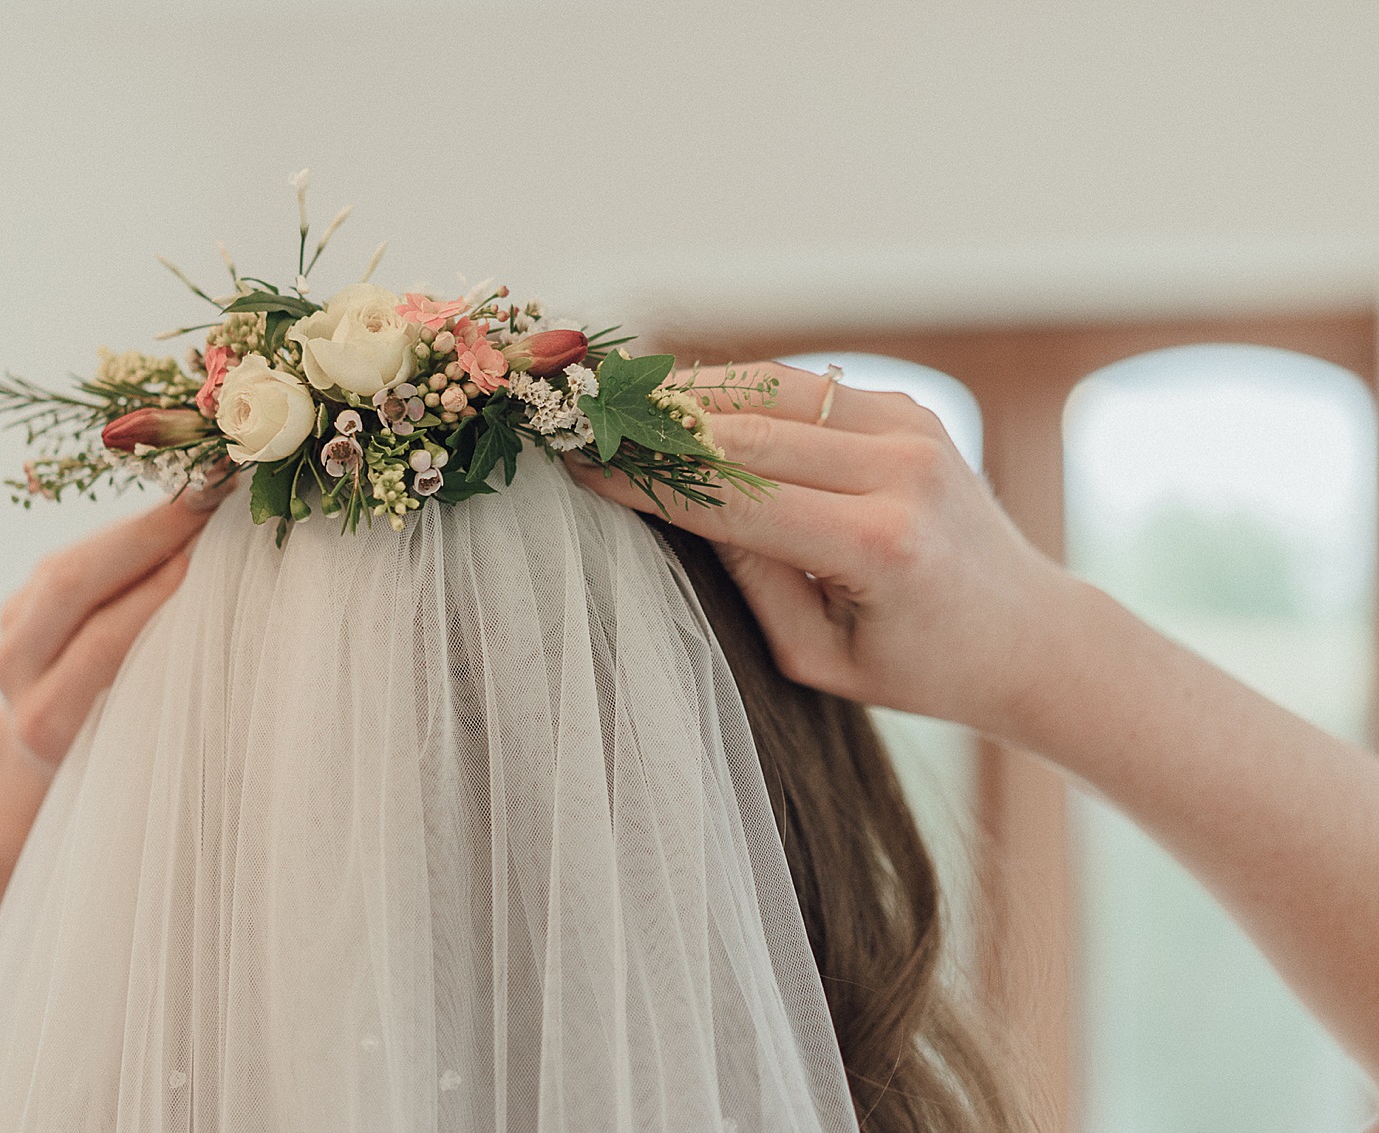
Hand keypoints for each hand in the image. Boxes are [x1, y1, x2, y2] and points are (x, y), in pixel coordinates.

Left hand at [0, 479, 232, 765]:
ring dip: (134, 530)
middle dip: (144, 537)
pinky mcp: (14, 604)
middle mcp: (15, 675)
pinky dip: (121, 538)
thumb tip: (205, 583)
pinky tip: (163, 520)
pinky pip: (67, 559)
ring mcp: (6, 634)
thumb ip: (157, 664)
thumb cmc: (118, 735)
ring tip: (191, 504)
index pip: (102, 640)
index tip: (204, 544)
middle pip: (72, 585)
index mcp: (47, 720)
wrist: (55, 743)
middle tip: (202, 502)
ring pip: (67, 563)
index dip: (151, 589)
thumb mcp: (135, 722)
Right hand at [566, 362, 1079, 737]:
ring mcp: (912, 426)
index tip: (579, 468)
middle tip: (579, 424)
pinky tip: (682, 400)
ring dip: (687, 390)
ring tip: (616, 399)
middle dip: (653, 428)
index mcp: (879, 545)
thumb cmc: (917, 667)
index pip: (733, 495)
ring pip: (769, 385)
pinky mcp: (909, 406)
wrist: (1027, 633)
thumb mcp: (818, 656)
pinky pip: (802, 385)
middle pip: (743, 429)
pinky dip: (737, 387)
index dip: (647, 480)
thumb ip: (751, 579)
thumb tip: (682, 504)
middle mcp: (902, 471)